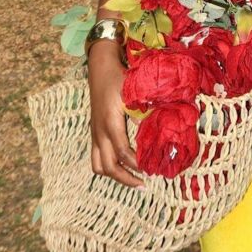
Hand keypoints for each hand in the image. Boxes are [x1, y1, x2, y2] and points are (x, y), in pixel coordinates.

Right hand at [88, 40, 144, 188]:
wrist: (100, 67)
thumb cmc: (120, 77)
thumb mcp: (134, 92)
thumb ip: (144, 111)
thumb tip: (157, 129)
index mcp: (110, 122)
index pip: (122, 152)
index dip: (136, 164)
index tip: (151, 169)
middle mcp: (99, 131)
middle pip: (108, 166)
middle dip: (126, 178)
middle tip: (144, 185)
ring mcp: (94, 133)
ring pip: (98, 165)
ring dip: (115, 176)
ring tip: (133, 180)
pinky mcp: (94, 132)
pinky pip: (96, 157)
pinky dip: (107, 166)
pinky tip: (122, 167)